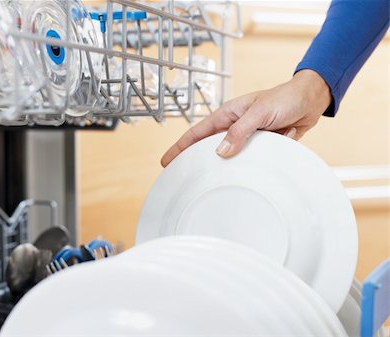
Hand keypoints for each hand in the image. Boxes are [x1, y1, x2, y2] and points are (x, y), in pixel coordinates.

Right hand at [161, 69, 331, 166]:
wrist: (311, 100)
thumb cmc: (284, 98)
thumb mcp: (259, 113)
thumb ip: (240, 131)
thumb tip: (220, 152)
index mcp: (227, 115)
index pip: (196, 133)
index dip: (179, 148)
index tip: (166, 162)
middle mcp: (234, 127)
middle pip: (209, 147)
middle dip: (196, 161)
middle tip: (183, 179)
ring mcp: (247, 137)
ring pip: (230, 156)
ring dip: (224, 167)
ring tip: (211, 183)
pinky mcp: (262, 146)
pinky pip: (251, 159)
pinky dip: (250, 165)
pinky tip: (245, 173)